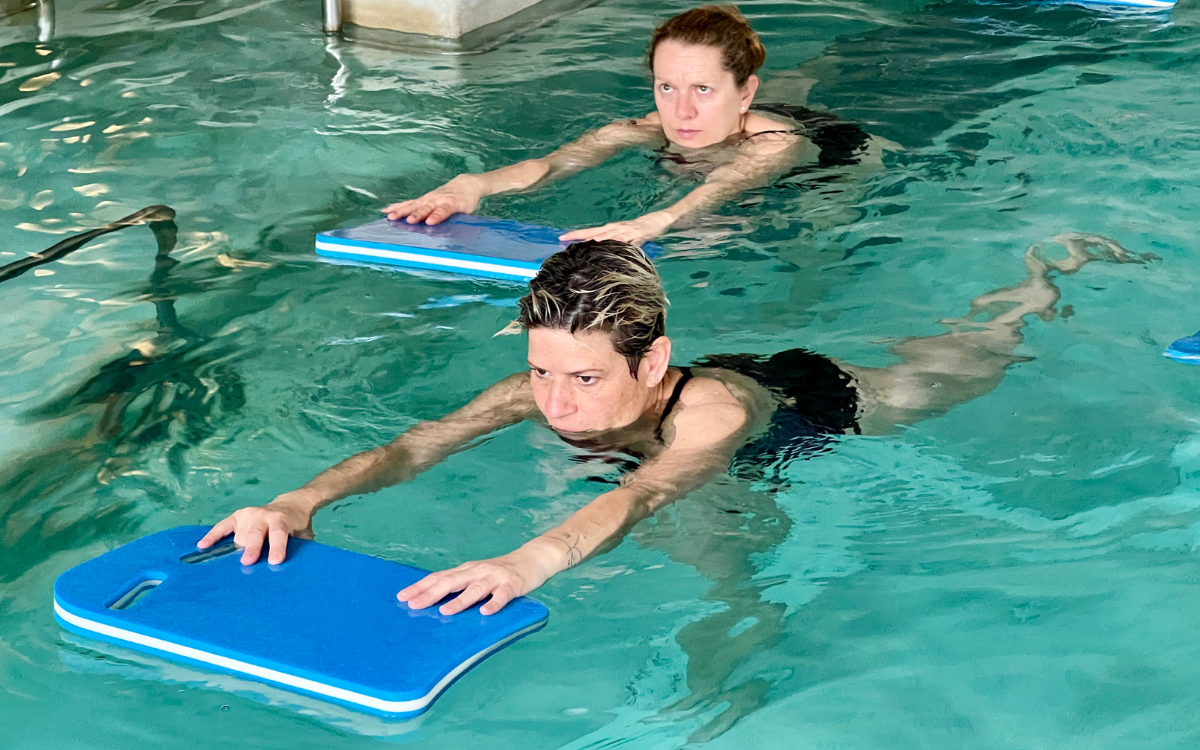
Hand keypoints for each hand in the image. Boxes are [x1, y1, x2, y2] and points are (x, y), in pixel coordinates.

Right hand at [197, 490, 317, 565]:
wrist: (291, 505)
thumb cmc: (297, 526)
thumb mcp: (304, 535)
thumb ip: (299, 548)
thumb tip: (294, 570)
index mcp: (281, 519)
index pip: (278, 534)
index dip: (277, 547)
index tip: (274, 561)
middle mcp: (263, 515)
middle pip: (255, 533)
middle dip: (251, 548)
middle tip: (247, 562)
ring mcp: (249, 515)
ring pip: (239, 535)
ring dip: (236, 549)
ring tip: (225, 564)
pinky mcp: (237, 516)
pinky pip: (222, 526)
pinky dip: (212, 536)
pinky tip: (202, 546)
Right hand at [382, 175, 484, 224]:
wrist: (466, 185)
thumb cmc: (467, 201)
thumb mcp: (468, 212)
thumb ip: (459, 221)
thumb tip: (453, 236)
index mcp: (451, 204)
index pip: (443, 211)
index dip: (437, 216)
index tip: (430, 222)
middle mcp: (437, 199)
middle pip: (425, 208)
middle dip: (417, 215)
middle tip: (408, 221)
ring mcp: (428, 198)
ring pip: (414, 205)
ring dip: (402, 211)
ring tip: (390, 217)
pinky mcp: (423, 198)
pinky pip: (409, 203)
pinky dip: (397, 206)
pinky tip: (386, 211)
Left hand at [398, 542, 559, 615]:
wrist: (533, 558)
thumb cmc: (501, 572)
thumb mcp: (477, 575)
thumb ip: (460, 585)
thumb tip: (434, 600)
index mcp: (466, 570)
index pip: (439, 577)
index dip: (420, 586)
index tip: (402, 597)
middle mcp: (477, 570)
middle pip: (451, 582)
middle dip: (431, 594)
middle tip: (413, 605)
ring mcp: (495, 577)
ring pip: (475, 589)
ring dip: (460, 601)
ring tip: (445, 612)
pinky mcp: (513, 584)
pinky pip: (503, 595)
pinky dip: (494, 603)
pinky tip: (486, 613)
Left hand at [558, 210, 673, 246]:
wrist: (659, 220)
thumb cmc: (641, 229)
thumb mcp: (625, 237)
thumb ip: (614, 244)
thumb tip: (601, 252)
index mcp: (610, 229)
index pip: (590, 232)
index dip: (577, 235)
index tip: (562, 238)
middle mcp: (615, 228)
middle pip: (594, 233)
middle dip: (579, 237)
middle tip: (564, 240)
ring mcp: (625, 231)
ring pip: (607, 236)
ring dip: (595, 241)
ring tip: (583, 246)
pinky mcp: (637, 235)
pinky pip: (626, 241)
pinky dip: (618, 244)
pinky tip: (611, 247)